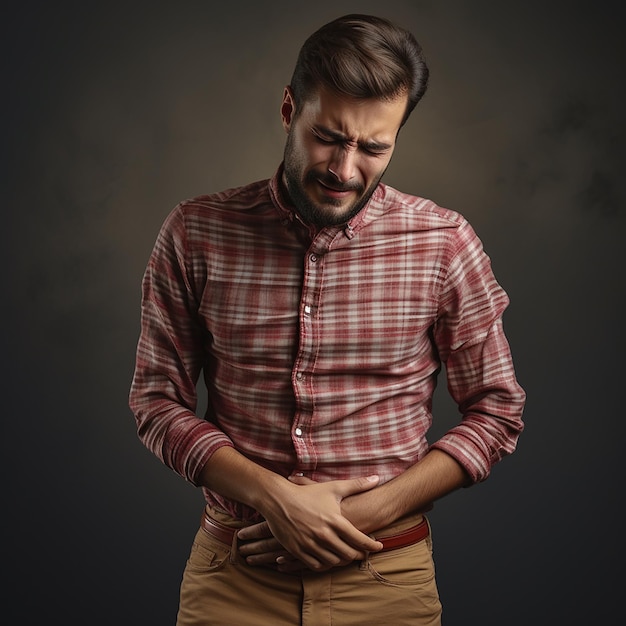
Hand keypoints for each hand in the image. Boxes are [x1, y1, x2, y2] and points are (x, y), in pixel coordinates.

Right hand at [240, 474, 382, 571]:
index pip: (359, 539)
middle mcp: (324, 534)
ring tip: (346, 556)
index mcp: (335, 520)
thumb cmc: (307, 493)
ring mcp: (310, 544)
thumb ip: (356, 485)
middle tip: (362, 554)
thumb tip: (376, 478)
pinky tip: (328, 559)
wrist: (278, 499)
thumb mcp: (333, 487)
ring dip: (342, 561)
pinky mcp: (298, 550)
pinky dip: (325, 565)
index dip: (371, 545)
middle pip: (348, 554)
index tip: (378, 546)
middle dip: (358, 555)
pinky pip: (316, 565)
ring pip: (333, 561)